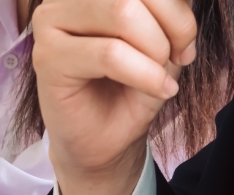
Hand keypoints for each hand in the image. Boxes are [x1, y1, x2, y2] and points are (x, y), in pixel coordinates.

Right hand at [32, 0, 196, 194]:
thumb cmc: (130, 89)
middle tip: (180, 58)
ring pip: (122, 13)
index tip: (186, 42)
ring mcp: (50, 24)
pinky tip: (159, 90)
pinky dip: (144, 74)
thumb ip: (167, 9)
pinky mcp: (47, 58)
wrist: (105, 141)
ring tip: (162, 77)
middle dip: (173, 25)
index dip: (177, 8)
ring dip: (156, 49)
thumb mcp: (162, 37)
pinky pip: (109, 53)